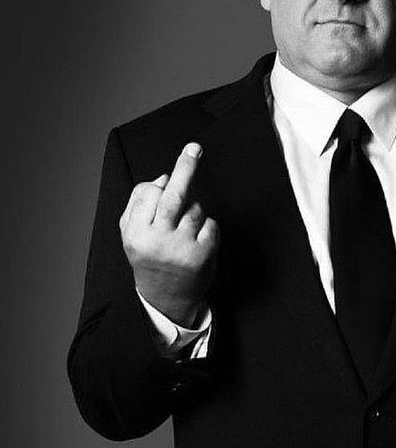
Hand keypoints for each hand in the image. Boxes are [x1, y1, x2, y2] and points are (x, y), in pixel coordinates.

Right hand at [119, 142, 218, 326]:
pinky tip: (197, 242)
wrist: (166, 300)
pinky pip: (211, 223)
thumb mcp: (132, 234)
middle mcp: (157, 240)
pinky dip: (208, 227)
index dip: (161, 186)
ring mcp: (182, 248)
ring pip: (195, 208)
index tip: (172, 170)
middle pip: (174, 195)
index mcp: (136, 234)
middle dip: (185, 168)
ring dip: (194, 212)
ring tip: (185, 232)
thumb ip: (140, 203)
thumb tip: (165, 176)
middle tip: (195, 148)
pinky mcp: (203, 255)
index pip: (150, 193)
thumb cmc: (149, 257)